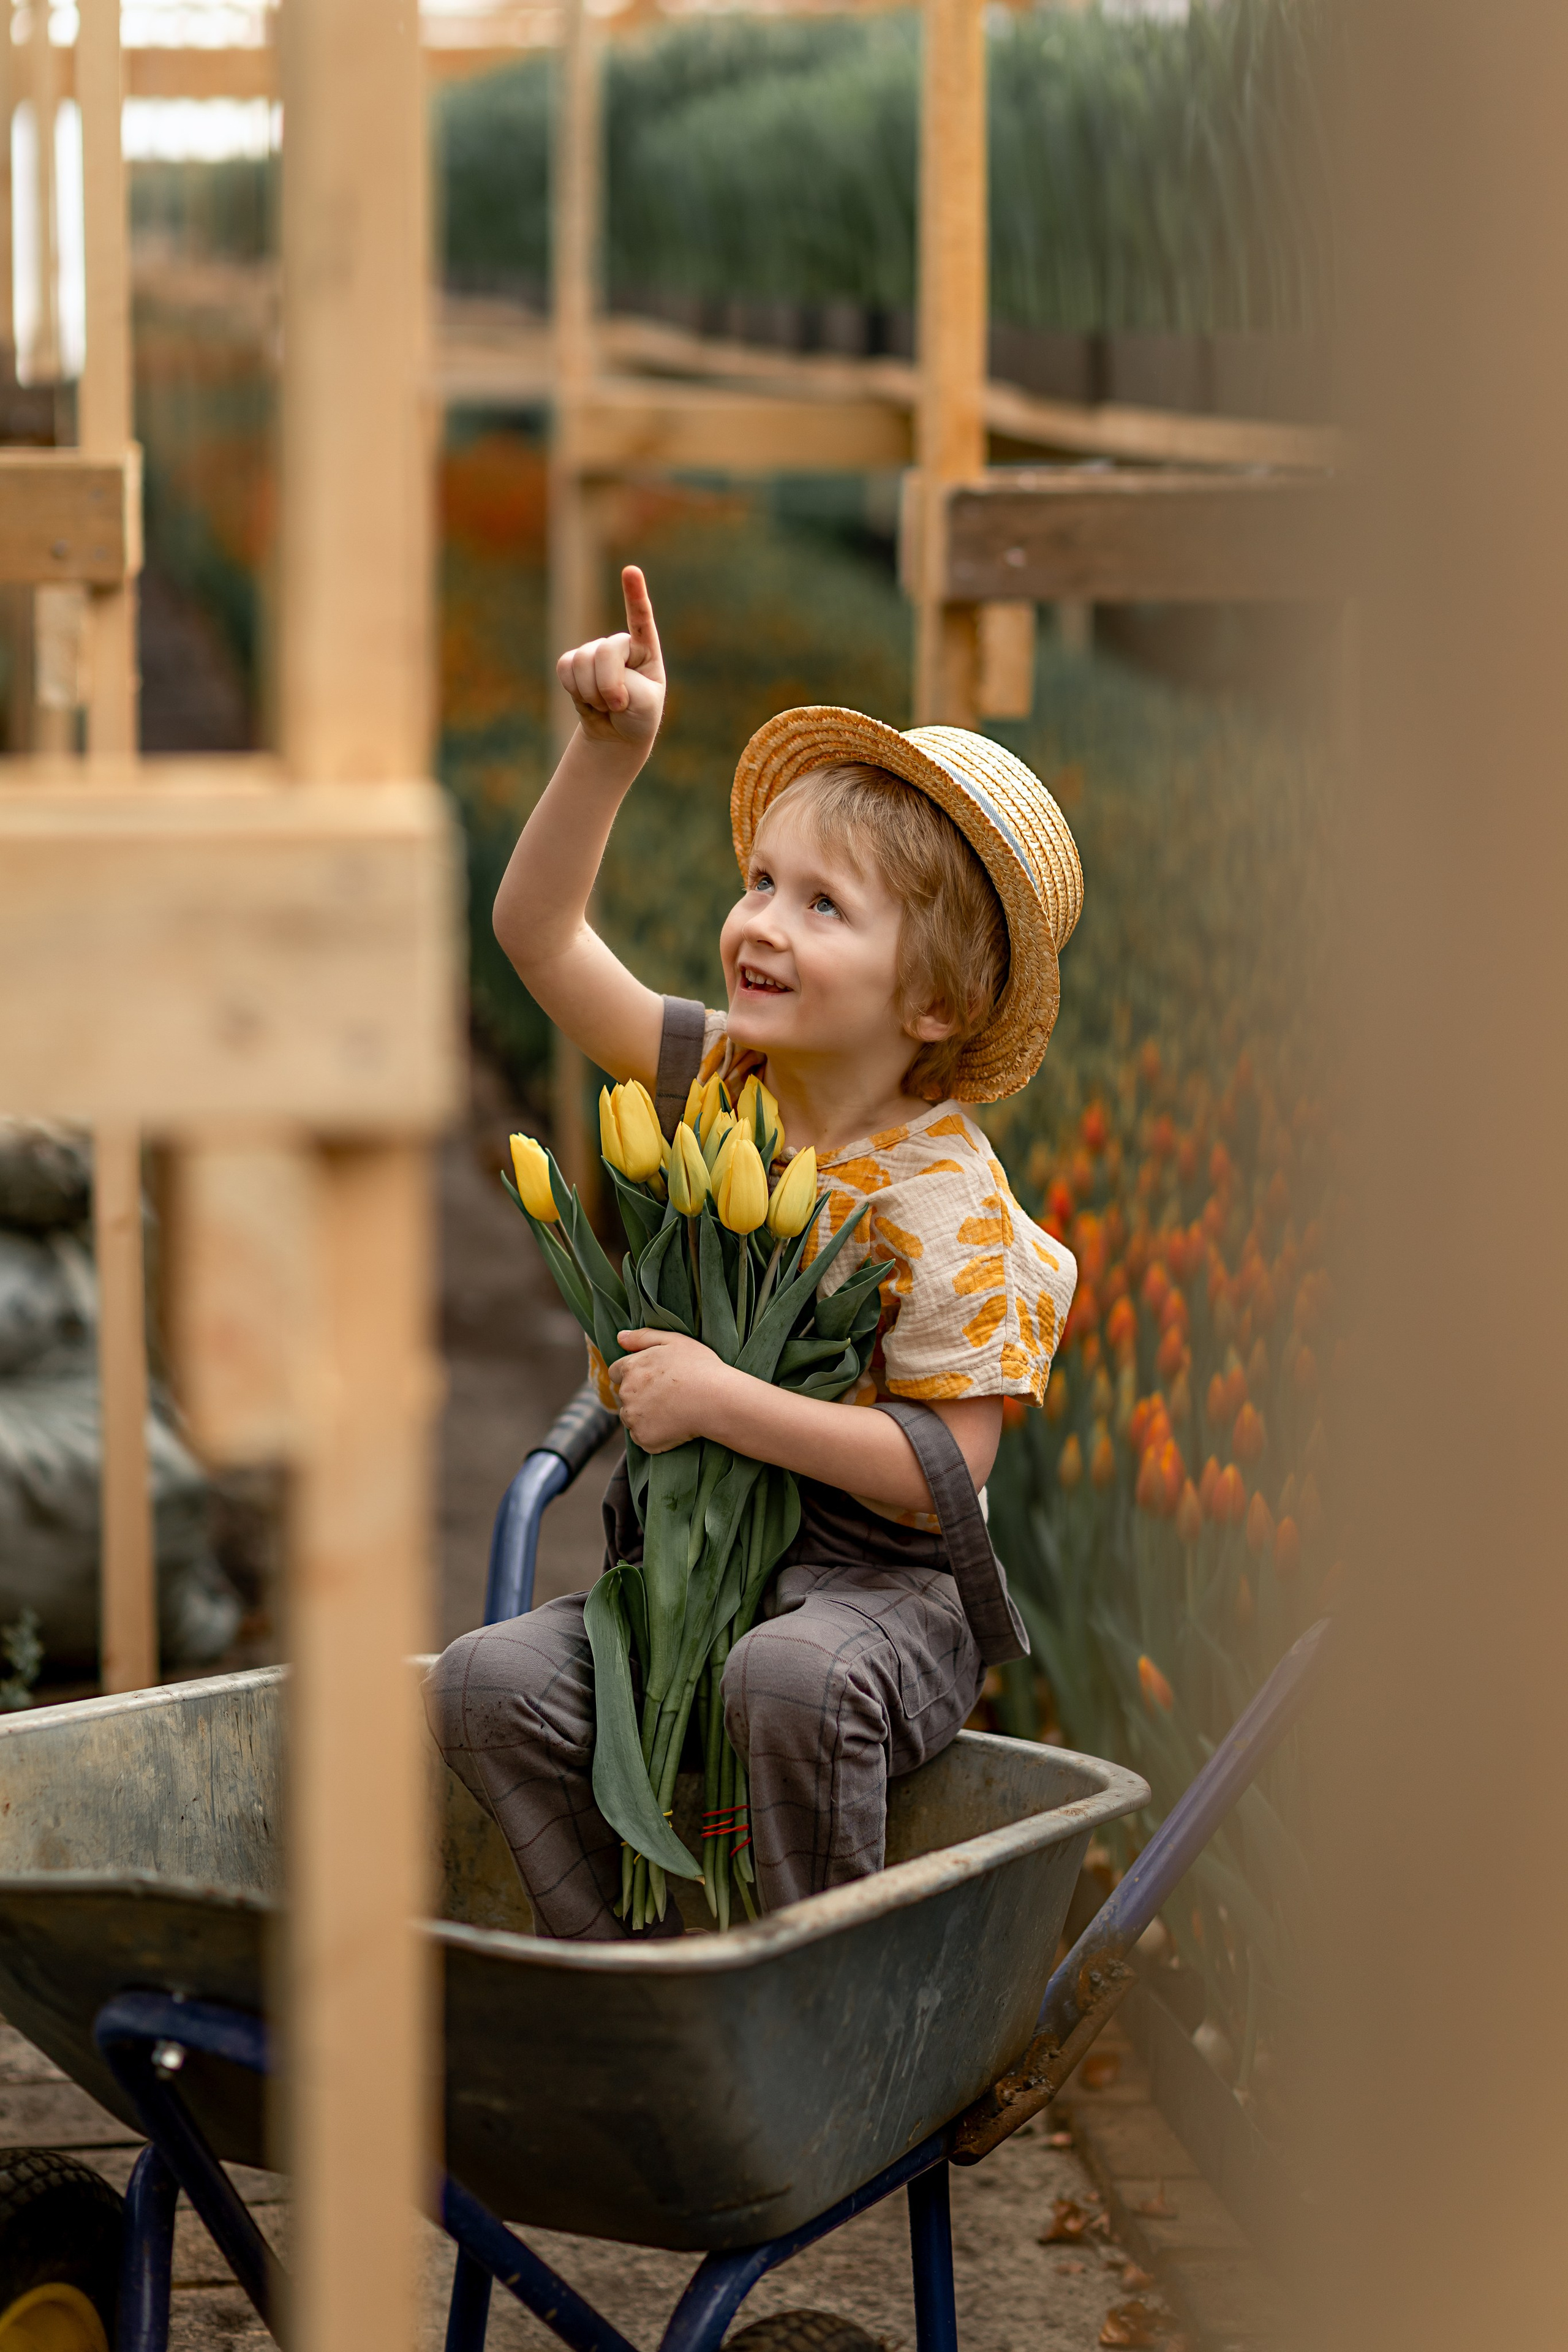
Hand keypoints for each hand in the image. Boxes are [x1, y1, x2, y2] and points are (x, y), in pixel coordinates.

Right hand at [556, 565, 665, 752]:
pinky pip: (564, 668)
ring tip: (605, 704)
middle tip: (618, 705)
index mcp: (645, 649)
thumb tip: (596, 673)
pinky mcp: (574, 662)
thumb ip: (625, 683)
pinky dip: (574, 689)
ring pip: (582, 662)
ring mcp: (595, 651)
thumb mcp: (644, 703)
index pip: (640, 618)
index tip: (631, 571)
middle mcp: (620, 644)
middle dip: (608, 685)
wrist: (617, 733)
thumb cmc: (639, 715)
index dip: (634, 594)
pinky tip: (587, 699)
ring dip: (591, 693)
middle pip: (605, 651)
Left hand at [609, 1327, 730, 1451]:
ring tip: (672, 1411)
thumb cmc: (700, 1367)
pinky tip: (673, 1426)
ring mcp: (633, 1418)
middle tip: (667, 1395)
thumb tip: (619, 1337)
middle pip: (625, 1396)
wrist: (717, 1401)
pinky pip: (643, 1437)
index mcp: (631, 1368)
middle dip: (640, 1395)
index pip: (616, 1372)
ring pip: (632, 1417)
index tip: (651, 1379)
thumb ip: (642, 1337)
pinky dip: (654, 1434)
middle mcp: (626, 1393)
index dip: (633, 1374)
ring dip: (644, 1415)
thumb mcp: (674, 1341)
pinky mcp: (643, 1438)